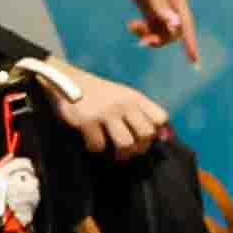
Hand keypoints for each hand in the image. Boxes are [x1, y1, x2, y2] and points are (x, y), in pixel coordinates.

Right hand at [33, 59, 174, 159]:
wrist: (67, 80)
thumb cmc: (99, 94)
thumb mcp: (123, 96)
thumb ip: (142, 112)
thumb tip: (165, 137)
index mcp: (135, 97)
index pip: (161, 118)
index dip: (156, 131)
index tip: (144, 134)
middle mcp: (123, 103)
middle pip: (147, 135)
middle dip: (139, 146)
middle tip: (129, 147)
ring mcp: (105, 112)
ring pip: (126, 144)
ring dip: (120, 152)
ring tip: (114, 149)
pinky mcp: (87, 121)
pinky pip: (99, 146)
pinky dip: (95, 147)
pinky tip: (92, 139)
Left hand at [106, 0, 203, 62]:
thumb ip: (161, 8)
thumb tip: (175, 27)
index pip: (187, 26)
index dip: (191, 45)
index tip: (194, 63)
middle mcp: (173, 6)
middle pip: (173, 33)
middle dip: (159, 39)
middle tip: (141, 41)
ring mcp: (162, 9)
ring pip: (161, 32)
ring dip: (148, 35)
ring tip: (132, 27)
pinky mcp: (151, 10)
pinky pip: (152, 28)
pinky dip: (143, 31)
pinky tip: (131, 25)